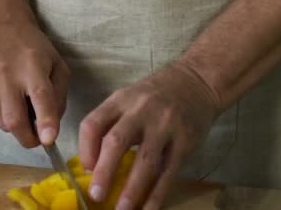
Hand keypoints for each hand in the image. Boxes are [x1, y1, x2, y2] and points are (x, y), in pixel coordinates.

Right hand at [0, 22, 69, 147]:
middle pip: (14, 119)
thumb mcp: (58, 67)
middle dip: (27, 138)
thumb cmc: (35, 49)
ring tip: (21, 104)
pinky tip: (7, 95)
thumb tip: (49, 129)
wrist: (1, 29)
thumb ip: (59, 97)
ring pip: (2, 122)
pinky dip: (4, 112)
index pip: (40, 96)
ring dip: (16, 123)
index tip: (48, 140)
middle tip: (38, 138)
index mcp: (33, 67)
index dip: (45, 120)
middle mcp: (7, 75)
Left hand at [78, 61, 220, 209]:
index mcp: (119, 101)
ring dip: (132, 190)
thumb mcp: (125, 100)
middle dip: (104, 172)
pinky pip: (169, 172)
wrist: (194, 82)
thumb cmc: (152, 96)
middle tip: (96, 195)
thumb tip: (90, 164)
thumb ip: (108, 124)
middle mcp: (140, 111)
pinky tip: (148, 209)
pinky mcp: (185, 142)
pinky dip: (158, 194)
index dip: (85, 149)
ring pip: (146, 162)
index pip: (93, 124)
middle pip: (117, 142)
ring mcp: (165, 126)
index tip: (85, 169)